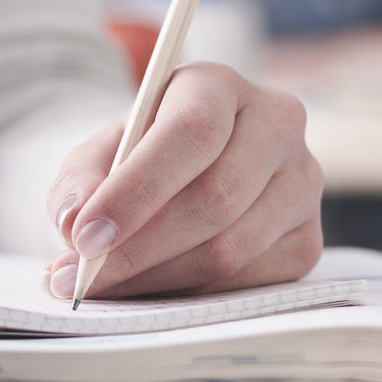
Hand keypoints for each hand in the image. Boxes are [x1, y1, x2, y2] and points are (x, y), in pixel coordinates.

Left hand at [45, 62, 323, 298]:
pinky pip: (248, 283)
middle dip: (139, 248)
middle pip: (215, 198)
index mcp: (217, 85)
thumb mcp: (95, 159)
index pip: (191, 131)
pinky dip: (190, 295)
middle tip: (83, 278)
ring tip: (104, 288)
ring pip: (230, 249)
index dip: (136, 189)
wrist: (182, 179)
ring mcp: (302, 183)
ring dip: (157, 280)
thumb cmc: (135, 162)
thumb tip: (74, 223)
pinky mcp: (308, 239)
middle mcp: (276, 124)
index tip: (84, 235)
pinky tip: (153, 290)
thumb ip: (79, 184)